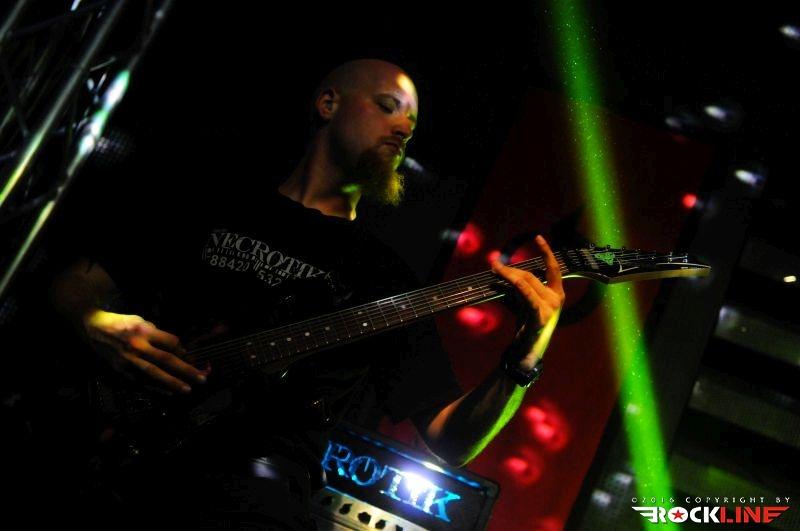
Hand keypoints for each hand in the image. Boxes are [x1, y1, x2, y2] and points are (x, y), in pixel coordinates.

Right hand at [82, 309, 207, 393]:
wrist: (92, 327)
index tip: (189, 356)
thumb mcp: (140, 319)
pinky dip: (155, 389)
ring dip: (172, 384)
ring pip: (154, 375)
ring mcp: (128, 360)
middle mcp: (136, 346)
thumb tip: (176, 348)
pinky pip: (140, 382)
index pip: (170, 342)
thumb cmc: (120, 322)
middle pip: (166, 360)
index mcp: (143, 331)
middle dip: (185, 370)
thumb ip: (157, 333)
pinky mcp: (120, 371)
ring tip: (187, 390)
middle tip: (201, 378)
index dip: (182, 350)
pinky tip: (167, 393)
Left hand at [491, 235, 564, 369]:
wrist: (527, 350)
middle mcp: (556, 299)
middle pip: (530, 275)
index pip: (553, 268)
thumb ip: (517, 287)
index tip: (538, 237)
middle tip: (494, 265)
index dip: (546, 252)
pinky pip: (526, 296)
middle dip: (511, 269)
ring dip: (507, 275)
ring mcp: (550, 308)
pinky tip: (507, 279)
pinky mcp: (539, 317)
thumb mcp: (523, 301)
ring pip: (526, 283)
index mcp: (557, 294)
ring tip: (495, 269)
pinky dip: (516, 285)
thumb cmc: (526, 325)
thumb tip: (499, 268)